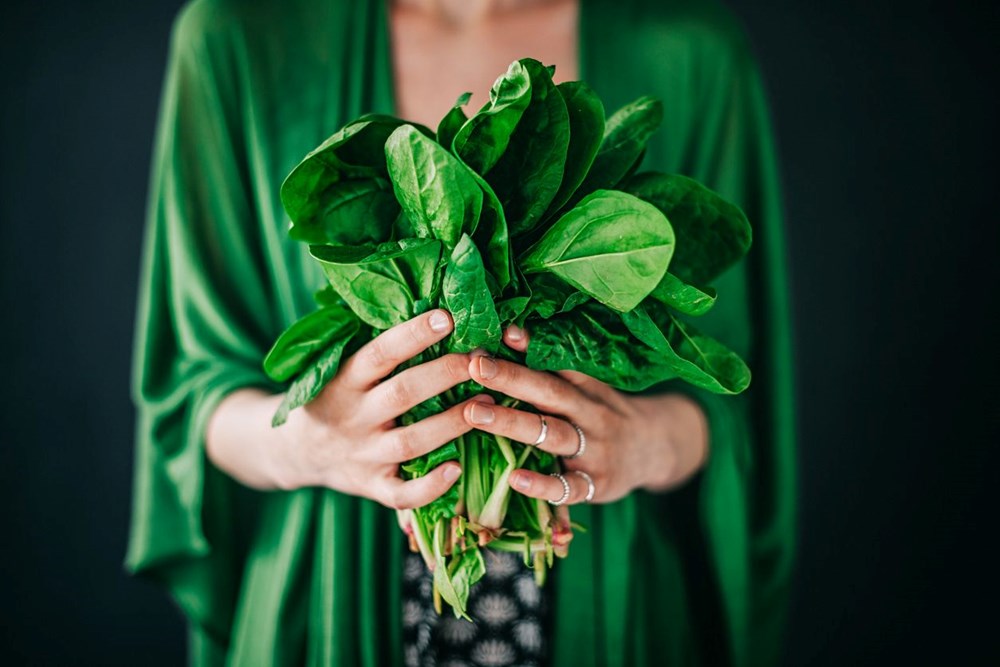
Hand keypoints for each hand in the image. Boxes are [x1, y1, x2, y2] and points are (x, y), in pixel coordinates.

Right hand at [275, 309, 492, 508]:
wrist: (294, 451)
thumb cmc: (334, 397)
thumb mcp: (340, 368)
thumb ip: (378, 349)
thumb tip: (432, 305)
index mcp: (344, 380)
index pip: (379, 353)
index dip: (413, 334)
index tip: (447, 316)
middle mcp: (354, 417)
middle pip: (403, 393)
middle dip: (445, 374)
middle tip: (482, 359)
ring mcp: (363, 455)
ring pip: (411, 441)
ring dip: (452, 423)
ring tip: (488, 404)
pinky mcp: (371, 487)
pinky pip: (402, 494)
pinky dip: (430, 486)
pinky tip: (457, 469)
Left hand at [461, 325, 708, 504]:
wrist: (655, 451)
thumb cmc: (603, 414)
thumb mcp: (586, 388)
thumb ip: (550, 368)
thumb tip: (508, 332)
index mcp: (586, 388)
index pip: (557, 364)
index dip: (529, 348)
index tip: (500, 332)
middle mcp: (591, 415)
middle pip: (550, 393)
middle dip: (511, 378)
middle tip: (474, 366)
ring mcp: (594, 451)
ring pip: (553, 435)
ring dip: (513, 423)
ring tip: (474, 413)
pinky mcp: (596, 485)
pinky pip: (568, 488)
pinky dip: (542, 485)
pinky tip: (514, 479)